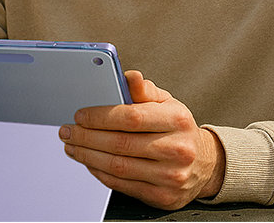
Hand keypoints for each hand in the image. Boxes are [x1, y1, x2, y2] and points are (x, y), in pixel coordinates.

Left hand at [59, 70, 224, 209]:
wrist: (204, 164)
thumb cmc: (178, 129)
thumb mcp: (168, 103)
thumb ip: (144, 90)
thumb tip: (129, 77)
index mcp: (177, 120)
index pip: (132, 117)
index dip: (100, 116)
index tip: (80, 115)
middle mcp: (177, 149)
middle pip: (120, 144)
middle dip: (86, 137)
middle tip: (68, 131)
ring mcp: (170, 176)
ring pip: (118, 166)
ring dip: (88, 156)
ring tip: (73, 146)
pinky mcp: (162, 196)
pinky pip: (121, 184)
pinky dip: (99, 172)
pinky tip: (89, 161)